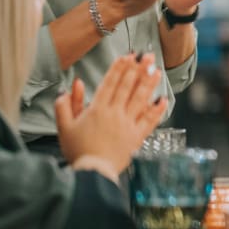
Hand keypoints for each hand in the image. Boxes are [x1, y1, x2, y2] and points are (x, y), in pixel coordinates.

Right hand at [56, 53, 167, 178]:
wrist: (92, 173)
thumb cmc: (77, 150)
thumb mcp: (64, 127)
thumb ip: (66, 104)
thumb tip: (75, 84)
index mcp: (97, 109)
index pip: (110, 83)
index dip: (120, 68)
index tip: (128, 56)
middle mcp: (114, 113)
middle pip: (128, 87)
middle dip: (138, 69)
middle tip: (148, 55)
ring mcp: (128, 124)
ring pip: (141, 99)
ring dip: (149, 84)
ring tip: (157, 70)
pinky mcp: (137, 137)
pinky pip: (150, 121)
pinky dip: (157, 110)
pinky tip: (163, 99)